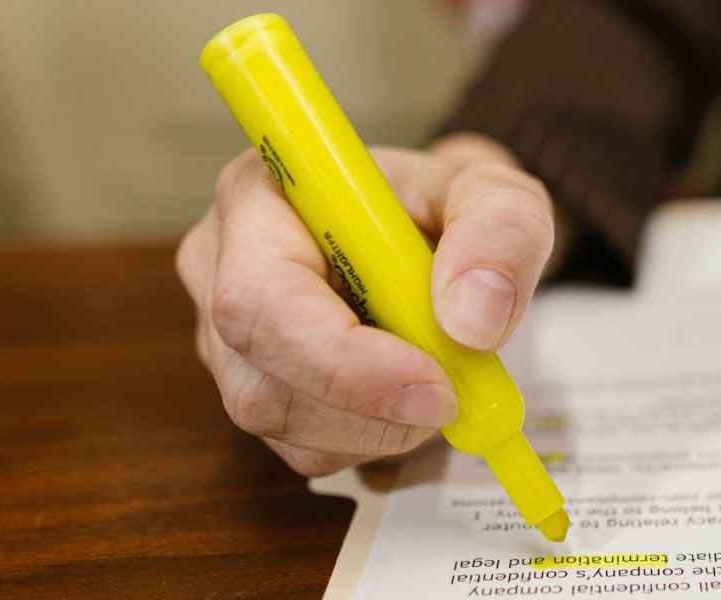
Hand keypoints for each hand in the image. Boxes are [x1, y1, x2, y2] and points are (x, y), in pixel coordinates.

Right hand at [176, 134, 553, 475]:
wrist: (442, 232)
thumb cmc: (450, 205)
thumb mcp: (498, 193)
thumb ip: (500, 233)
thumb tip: (472, 321)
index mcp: (260, 194)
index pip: (261, 296)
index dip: (341, 357)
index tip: (433, 378)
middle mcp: (220, 266)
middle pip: (259, 380)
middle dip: (370, 407)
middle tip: (454, 397)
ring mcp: (227, 337)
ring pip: (285, 425)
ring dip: (381, 425)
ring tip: (439, 374)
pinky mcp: (256, 388)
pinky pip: (305, 448)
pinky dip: (375, 437)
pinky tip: (408, 392)